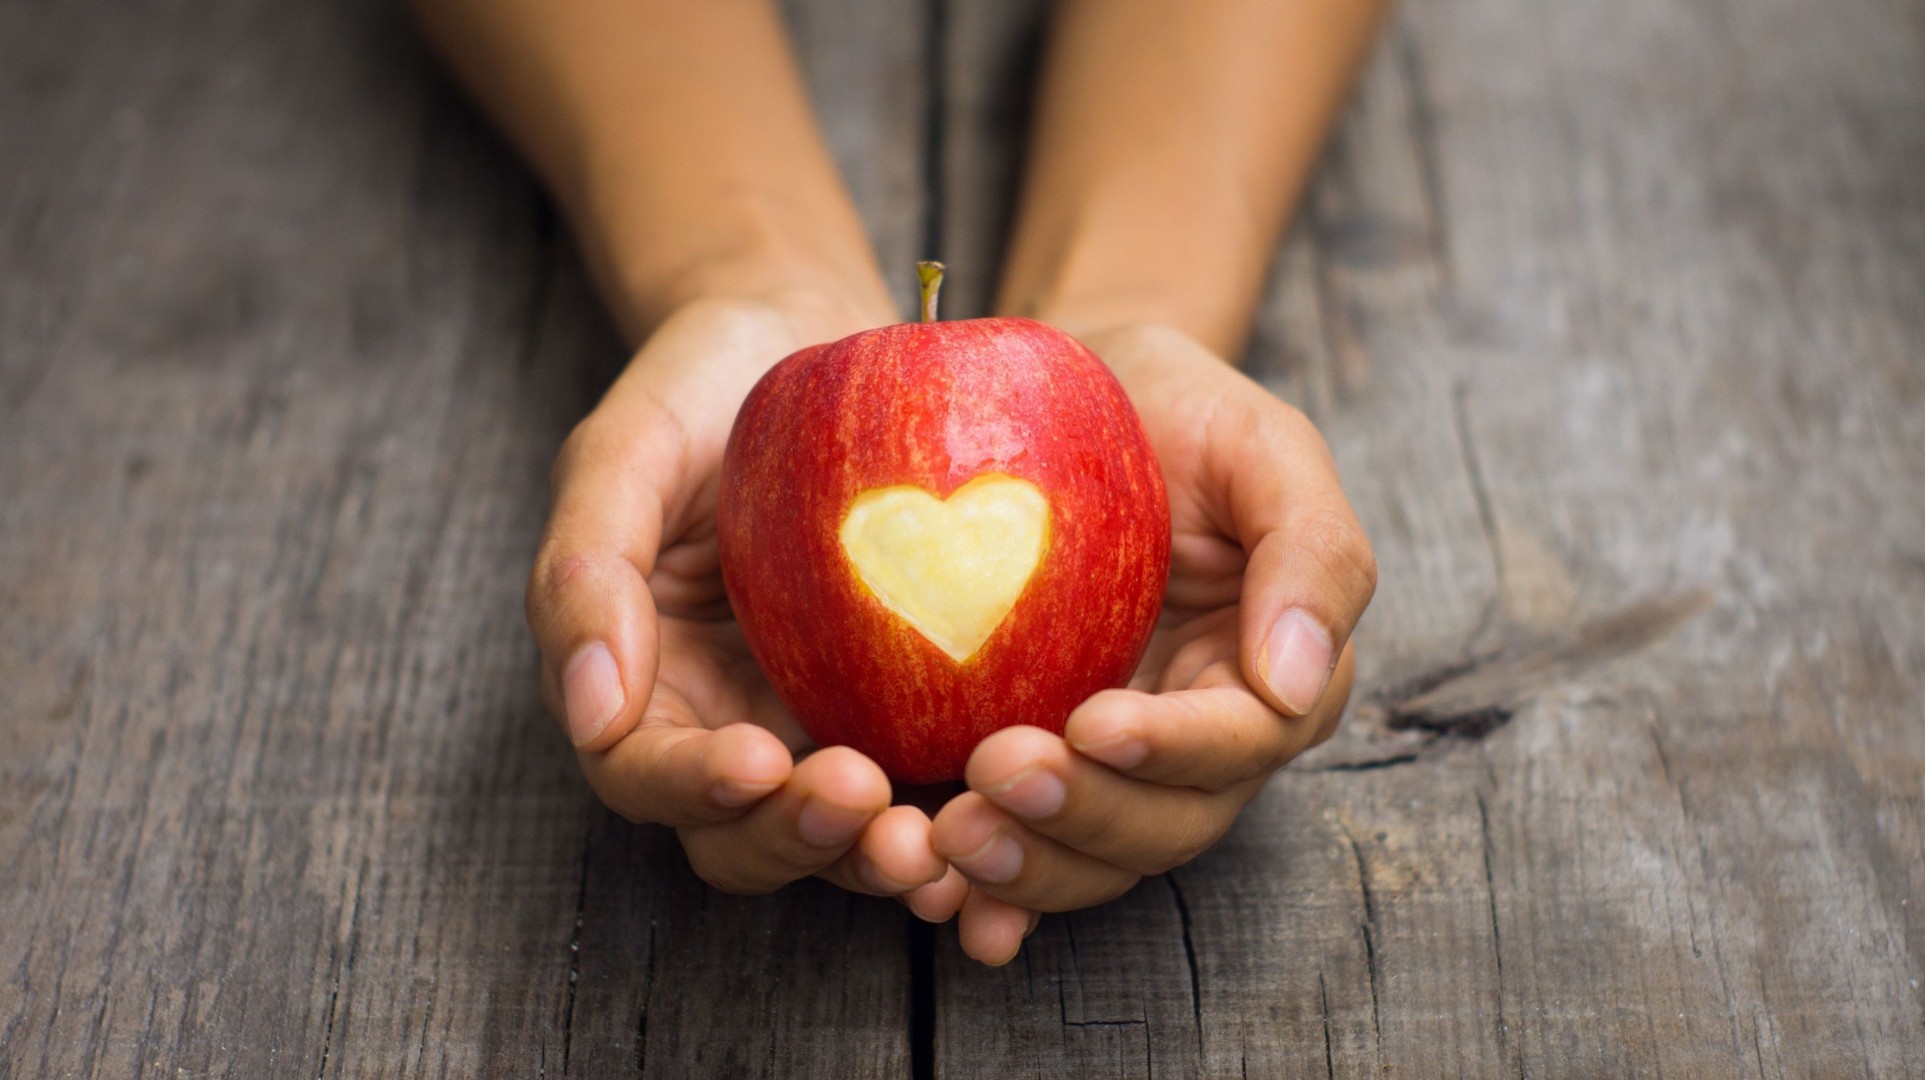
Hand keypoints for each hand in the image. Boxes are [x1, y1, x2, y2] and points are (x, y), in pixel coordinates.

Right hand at [525, 295, 953, 902]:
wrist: (809, 339)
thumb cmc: (699, 386)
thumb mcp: (621, 453)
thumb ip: (583, 573)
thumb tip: (590, 712)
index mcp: (642, 684)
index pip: (646, 774)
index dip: (693, 788)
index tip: (756, 761)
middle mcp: (727, 724)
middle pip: (742, 837)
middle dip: (794, 839)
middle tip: (861, 799)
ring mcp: (822, 722)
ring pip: (839, 834)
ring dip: (876, 852)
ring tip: (936, 835)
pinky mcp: (909, 708)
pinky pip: (931, 778)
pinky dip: (959, 810)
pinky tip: (1008, 795)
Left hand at [926, 322, 1376, 963]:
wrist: (1053, 400)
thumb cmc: (1169, 408)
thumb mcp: (1260, 443)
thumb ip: (1311, 550)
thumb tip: (1297, 680)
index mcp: (1270, 675)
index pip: (1240, 741)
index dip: (1173, 748)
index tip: (1095, 724)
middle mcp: (1197, 743)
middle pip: (1162, 824)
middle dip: (1083, 817)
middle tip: (992, 775)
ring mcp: (1110, 768)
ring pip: (1090, 859)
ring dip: (1025, 868)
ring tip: (950, 840)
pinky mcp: (1033, 769)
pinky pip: (1018, 847)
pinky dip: (982, 892)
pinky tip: (932, 895)